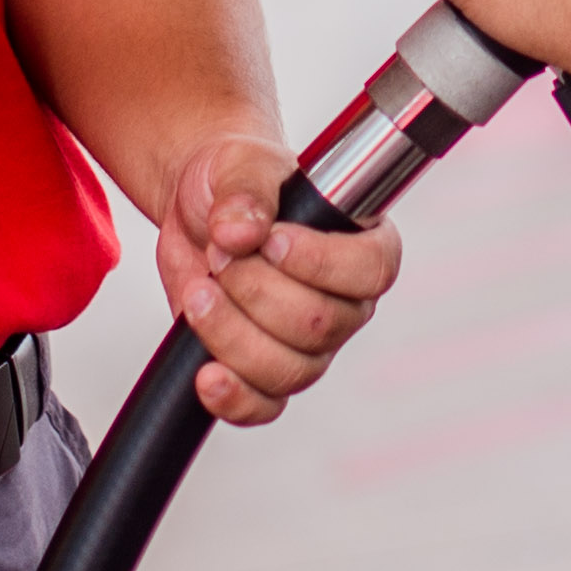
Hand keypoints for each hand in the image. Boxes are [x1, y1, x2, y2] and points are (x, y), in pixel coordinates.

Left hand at [158, 133, 402, 424]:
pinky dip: (234, 398)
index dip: (320, 264)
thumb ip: (246, 192)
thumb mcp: (241, 165)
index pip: (371, 271)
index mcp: (363, 245)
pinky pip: (264, 405)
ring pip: (288, 369)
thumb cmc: (237, 180)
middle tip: (220, 253)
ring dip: (231, 334)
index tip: (271, 240)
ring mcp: (309, 345)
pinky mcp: (265, 371)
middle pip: (319, 326)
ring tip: (199, 291)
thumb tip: (240, 232)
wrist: (200, 209)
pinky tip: (206, 376)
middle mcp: (345, 303)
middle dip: (254, 290)